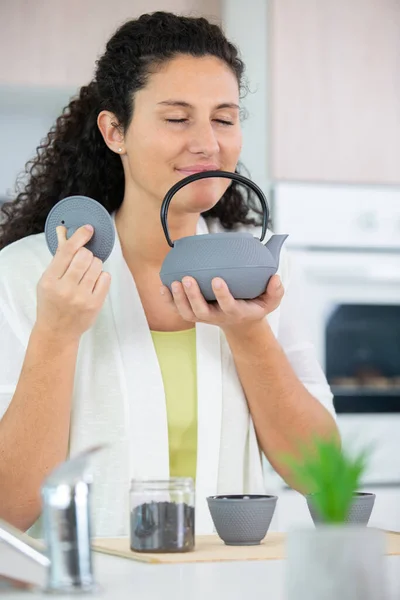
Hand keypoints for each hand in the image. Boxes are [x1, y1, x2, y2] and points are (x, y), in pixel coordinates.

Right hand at [35, 225, 110, 342]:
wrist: (57, 331)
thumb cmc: (51, 303)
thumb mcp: (46, 281)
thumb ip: (58, 259)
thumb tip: (65, 232)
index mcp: (50, 280)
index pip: (67, 251)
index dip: (79, 236)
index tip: (88, 229)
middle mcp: (65, 288)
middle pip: (85, 256)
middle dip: (86, 255)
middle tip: (83, 263)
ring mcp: (81, 297)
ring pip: (97, 265)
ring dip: (94, 265)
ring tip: (87, 274)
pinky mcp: (95, 304)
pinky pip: (105, 277)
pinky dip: (101, 276)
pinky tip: (94, 283)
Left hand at [160, 274, 283, 332]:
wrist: (240, 322)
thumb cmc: (254, 306)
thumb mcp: (270, 302)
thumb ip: (275, 291)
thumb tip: (275, 278)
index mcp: (235, 312)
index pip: (227, 305)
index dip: (221, 294)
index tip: (217, 279)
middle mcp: (216, 316)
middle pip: (201, 311)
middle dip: (192, 296)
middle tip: (187, 278)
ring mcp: (203, 316)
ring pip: (187, 312)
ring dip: (178, 298)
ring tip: (173, 281)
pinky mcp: (193, 313)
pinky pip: (178, 309)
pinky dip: (169, 300)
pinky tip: (163, 286)